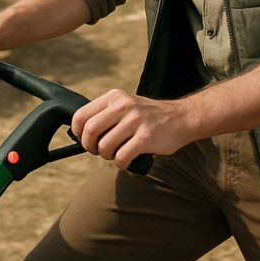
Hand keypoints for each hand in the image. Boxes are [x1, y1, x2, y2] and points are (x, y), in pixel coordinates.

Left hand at [71, 89, 195, 169]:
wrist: (182, 118)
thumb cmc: (149, 117)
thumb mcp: (126, 104)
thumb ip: (106, 114)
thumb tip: (81, 133)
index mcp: (115, 97)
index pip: (81, 115)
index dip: (78, 132)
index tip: (84, 140)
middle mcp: (123, 105)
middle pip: (90, 131)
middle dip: (90, 146)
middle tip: (98, 151)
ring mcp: (135, 120)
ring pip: (105, 146)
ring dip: (107, 156)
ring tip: (117, 154)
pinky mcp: (146, 137)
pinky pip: (121, 157)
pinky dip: (121, 163)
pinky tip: (127, 160)